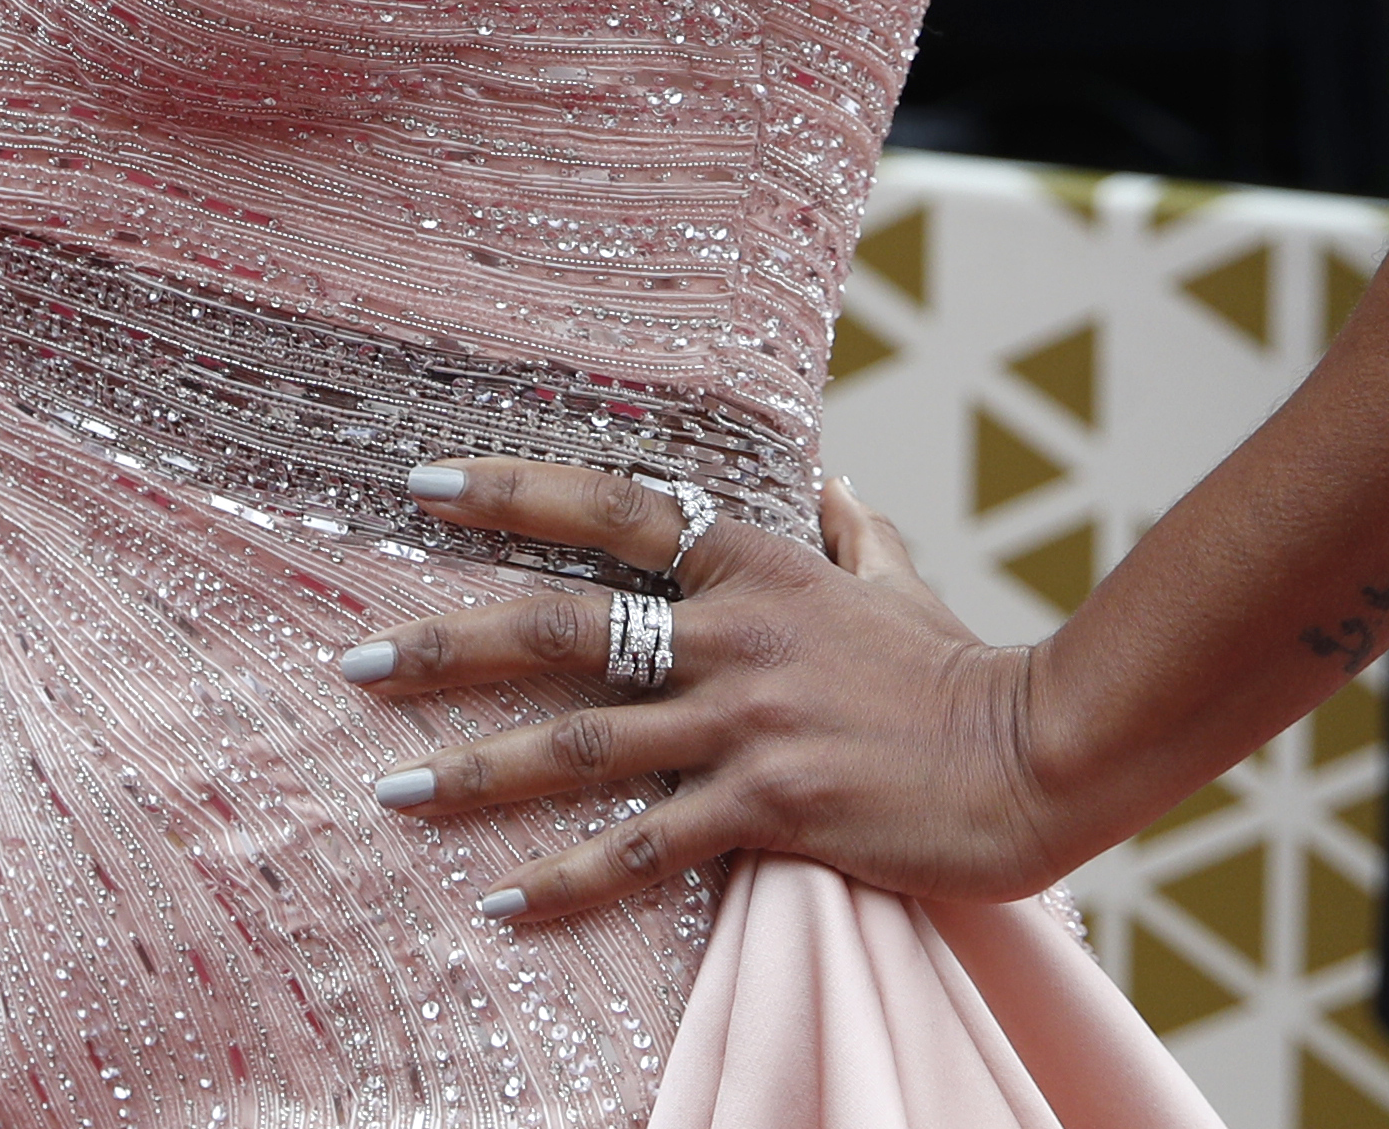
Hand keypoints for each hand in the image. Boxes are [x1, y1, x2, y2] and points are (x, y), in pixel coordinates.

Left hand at [353, 461, 1070, 930]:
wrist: (1035, 752)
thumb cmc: (961, 669)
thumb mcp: (899, 580)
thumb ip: (857, 534)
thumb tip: (837, 484)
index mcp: (753, 563)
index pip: (608, 510)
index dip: (510, 490)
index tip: (422, 483)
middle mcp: (732, 632)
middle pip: (561, 628)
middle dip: (447, 644)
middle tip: (354, 660)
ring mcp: (746, 720)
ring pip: (581, 744)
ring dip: (477, 770)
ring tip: (393, 790)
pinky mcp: (769, 808)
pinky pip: (644, 846)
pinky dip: (568, 878)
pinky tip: (504, 904)